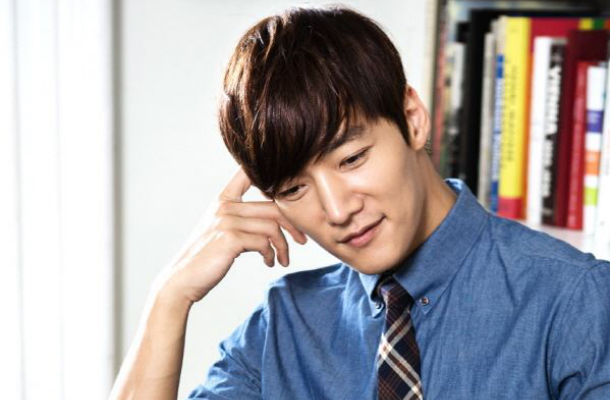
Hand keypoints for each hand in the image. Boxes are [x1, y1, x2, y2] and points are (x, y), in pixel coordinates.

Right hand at [156, 167, 306, 304]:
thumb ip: (241, 219)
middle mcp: (225, 206)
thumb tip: (275, 220)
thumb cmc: (206, 257)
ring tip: (283, 259)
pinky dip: (271, 254)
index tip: (289, 191)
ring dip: (283, 245)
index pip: (247, 174)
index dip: (271, 175)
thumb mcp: (221, 230)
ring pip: (272, 226)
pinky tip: (269, 262)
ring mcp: (227, 221)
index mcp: (223, 200)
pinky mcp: (230, 239)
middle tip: (302, 240)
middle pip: (273, 206)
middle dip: (293, 225)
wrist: (183, 280)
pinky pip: (264, 243)